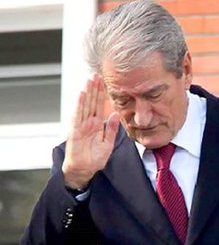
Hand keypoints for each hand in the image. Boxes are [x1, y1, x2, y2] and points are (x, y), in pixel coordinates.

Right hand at [61, 75, 119, 189]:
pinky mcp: (75, 130)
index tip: (107, 82)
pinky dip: (80, 104)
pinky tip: (82, 94)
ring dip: (88, 92)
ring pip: (86, 105)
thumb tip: (116, 115)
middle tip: (98, 74)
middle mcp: (89, 123)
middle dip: (96, 89)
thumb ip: (111, 130)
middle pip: (93, 102)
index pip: (101, 107)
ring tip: (90, 79)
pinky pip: (78, 115)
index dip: (104, 95)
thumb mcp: (108, 144)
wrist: (83, 170)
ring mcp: (82, 125)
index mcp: (98, 125)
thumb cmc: (94, 159)